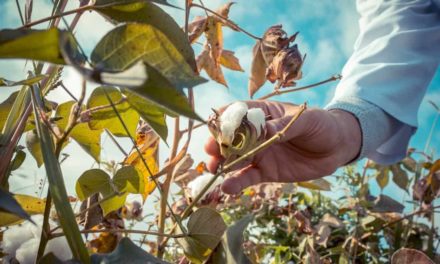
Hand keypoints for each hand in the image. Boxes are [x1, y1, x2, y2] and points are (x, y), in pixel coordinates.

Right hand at [204, 100, 361, 193]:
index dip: (224, 120)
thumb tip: (264, 130)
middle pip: (230, 138)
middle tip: (211, 151)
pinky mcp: (265, 172)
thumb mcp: (304, 120)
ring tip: (214, 169)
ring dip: (221, 164)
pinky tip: (227, 188)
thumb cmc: (319, 124)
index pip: (237, 114)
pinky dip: (236, 183)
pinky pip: (247, 178)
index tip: (215, 127)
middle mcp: (254, 134)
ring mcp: (258, 153)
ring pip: (234, 160)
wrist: (336, 147)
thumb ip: (282, 126)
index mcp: (261, 114)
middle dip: (218, 144)